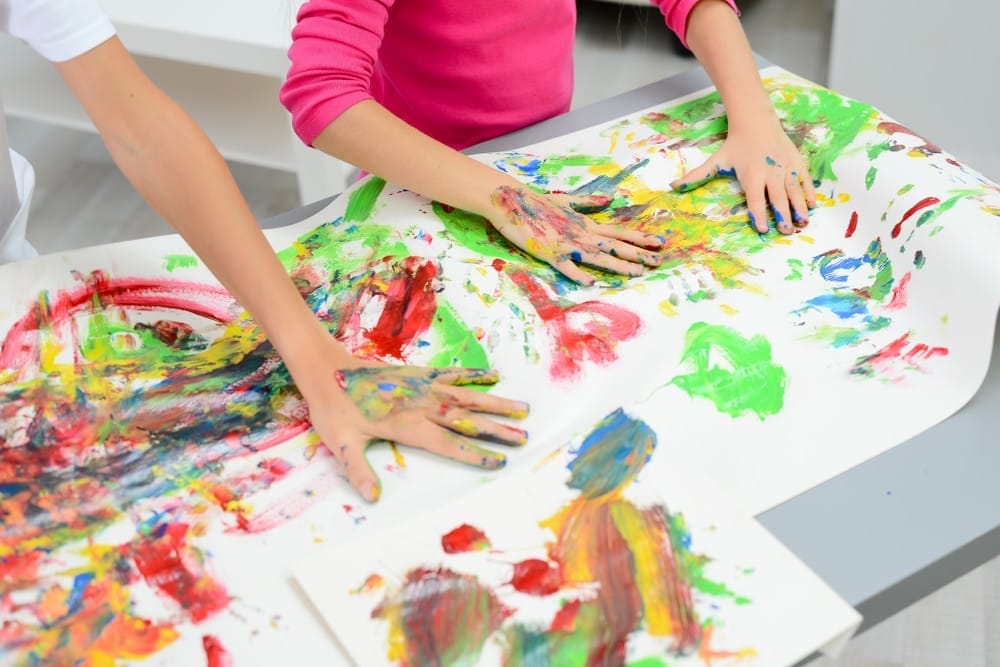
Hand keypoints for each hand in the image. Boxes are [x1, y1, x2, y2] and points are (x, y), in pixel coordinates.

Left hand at [304, 363, 528, 501]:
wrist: (326, 369)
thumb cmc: (334, 408)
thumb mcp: (341, 442)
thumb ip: (358, 469)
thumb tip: (372, 497)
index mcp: (406, 424)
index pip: (447, 443)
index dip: (473, 452)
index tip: (498, 460)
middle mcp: (420, 404)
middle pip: (465, 419)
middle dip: (495, 429)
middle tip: (523, 437)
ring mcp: (422, 386)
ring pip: (466, 396)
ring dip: (495, 402)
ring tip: (522, 409)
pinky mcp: (418, 374)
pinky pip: (452, 375)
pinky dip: (474, 375)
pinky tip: (494, 376)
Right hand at [487, 185, 664, 284]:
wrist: (511, 201)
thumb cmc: (537, 202)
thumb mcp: (566, 201)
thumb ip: (589, 203)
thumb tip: (610, 200)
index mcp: (586, 223)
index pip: (618, 232)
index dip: (640, 237)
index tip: (660, 242)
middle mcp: (581, 234)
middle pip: (615, 245)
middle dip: (638, 253)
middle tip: (659, 261)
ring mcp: (567, 244)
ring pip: (598, 256)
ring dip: (618, 264)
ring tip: (637, 272)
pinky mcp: (550, 252)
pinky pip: (567, 266)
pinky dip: (579, 273)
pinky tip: (593, 281)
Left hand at [670, 119, 817, 235]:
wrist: (755, 123)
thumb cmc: (735, 146)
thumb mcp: (716, 162)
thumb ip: (696, 177)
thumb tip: (672, 186)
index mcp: (751, 176)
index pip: (755, 199)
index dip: (759, 214)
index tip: (762, 229)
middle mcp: (770, 172)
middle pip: (777, 198)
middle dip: (783, 216)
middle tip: (787, 232)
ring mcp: (785, 167)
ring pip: (794, 191)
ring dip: (799, 208)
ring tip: (802, 223)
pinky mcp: (796, 162)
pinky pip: (804, 180)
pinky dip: (808, 192)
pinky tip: (811, 205)